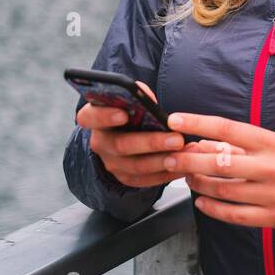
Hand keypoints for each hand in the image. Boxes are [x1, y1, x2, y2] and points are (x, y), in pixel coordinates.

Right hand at [75, 103, 245, 187]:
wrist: (128, 135)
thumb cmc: (131, 113)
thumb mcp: (130, 101)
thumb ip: (136, 97)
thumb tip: (143, 94)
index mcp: (95, 119)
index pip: (90, 117)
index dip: (105, 116)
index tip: (123, 114)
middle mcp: (100, 143)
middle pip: (121, 145)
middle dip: (151, 142)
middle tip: (176, 138)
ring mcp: (111, 163)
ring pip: (137, 166)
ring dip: (163, 160)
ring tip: (184, 153)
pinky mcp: (126, 178)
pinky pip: (146, 180)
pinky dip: (167, 174)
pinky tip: (183, 166)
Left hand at [161, 112, 274, 232]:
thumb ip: (246, 145)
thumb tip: (208, 142)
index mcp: (272, 143)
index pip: (228, 128)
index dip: (198, 123)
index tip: (175, 120)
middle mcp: (270, 167)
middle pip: (219, 161)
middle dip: (188, 159)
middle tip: (169, 157)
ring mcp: (271, 194)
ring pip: (223, 189)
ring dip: (199, 184)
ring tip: (187, 178)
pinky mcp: (273, 217)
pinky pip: (235, 214)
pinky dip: (214, 209)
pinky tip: (202, 203)